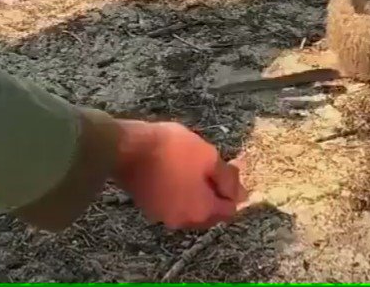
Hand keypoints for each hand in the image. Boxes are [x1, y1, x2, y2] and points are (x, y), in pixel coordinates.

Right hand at [114, 119, 246, 229]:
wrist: (126, 148)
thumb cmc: (171, 149)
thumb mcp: (207, 155)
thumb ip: (227, 177)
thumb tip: (243, 194)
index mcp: (201, 211)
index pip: (229, 210)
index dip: (232, 190)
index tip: (228, 170)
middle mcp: (183, 221)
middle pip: (209, 212)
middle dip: (214, 191)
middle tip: (210, 165)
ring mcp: (163, 216)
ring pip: (189, 207)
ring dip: (195, 191)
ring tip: (192, 165)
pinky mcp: (148, 207)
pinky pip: (172, 203)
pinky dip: (178, 191)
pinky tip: (174, 170)